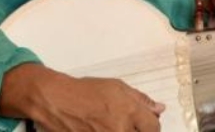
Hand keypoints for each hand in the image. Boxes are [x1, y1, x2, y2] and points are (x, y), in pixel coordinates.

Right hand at [0, 63, 164, 131]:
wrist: (55, 101)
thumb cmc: (83, 91)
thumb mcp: (115, 87)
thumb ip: (139, 99)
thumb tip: (159, 109)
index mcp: (129, 111)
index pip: (154, 127)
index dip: (149, 123)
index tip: (141, 122)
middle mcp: (121, 129)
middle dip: (136, 129)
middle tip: (123, 123)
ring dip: (122, 131)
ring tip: (108, 125)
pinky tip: (99, 128)